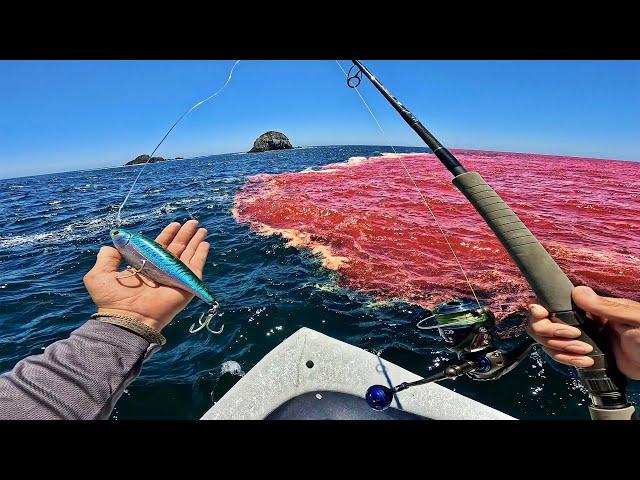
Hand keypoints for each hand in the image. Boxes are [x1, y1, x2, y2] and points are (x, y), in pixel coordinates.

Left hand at [83, 220, 209, 331]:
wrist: (127, 317)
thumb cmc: (112, 300)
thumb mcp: (99, 275)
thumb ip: (106, 258)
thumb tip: (111, 245)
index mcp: (145, 267)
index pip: (159, 246)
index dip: (167, 235)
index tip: (175, 224)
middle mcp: (161, 271)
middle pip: (177, 248)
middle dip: (185, 235)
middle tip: (193, 222)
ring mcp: (174, 278)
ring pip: (188, 255)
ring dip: (196, 241)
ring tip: (202, 228)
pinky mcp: (185, 285)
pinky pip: (195, 267)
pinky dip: (201, 255)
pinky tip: (205, 244)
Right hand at [527, 286, 639, 378]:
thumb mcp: (633, 318)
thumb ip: (606, 306)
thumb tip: (578, 291)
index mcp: (592, 307)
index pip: (555, 303)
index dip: (543, 310)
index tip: (541, 314)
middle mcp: (581, 321)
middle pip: (545, 323)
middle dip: (552, 333)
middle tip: (574, 340)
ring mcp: (580, 338)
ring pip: (549, 341)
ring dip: (561, 349)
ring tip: (585, 354)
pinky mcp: (583, 355)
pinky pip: (562, 356)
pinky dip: (568, 360)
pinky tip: (586, 362)